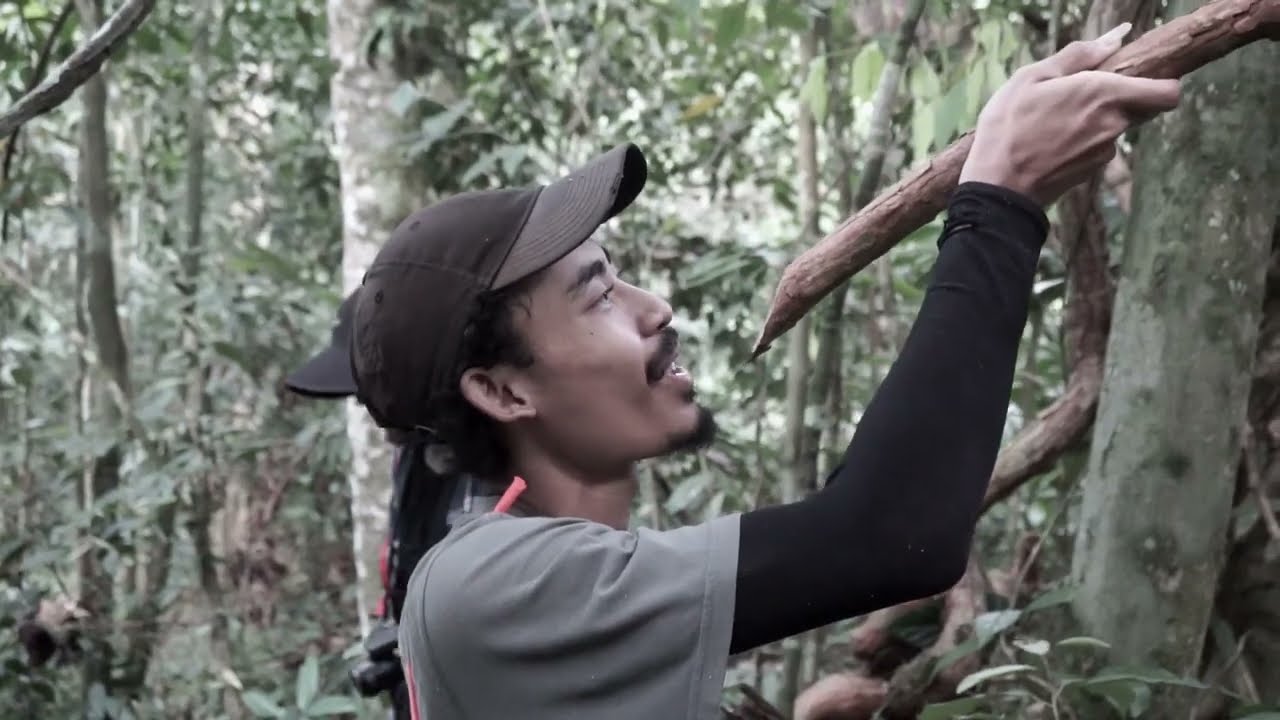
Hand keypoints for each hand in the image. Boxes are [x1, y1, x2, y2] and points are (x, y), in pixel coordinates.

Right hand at [959, 23, 1180, 205]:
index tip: (1143, 79)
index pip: (1167, 92)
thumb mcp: (1032, 77)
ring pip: (1113, 128)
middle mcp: (1114, 123)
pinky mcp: (1092, 171)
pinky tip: (1049, 143)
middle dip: (1115, 100)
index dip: (1164, 84)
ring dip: (1093, 122)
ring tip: (1051, 123)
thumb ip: (1078, 55)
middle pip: (1137, 107)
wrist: (998, 187)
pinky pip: (1096, 147)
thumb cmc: (1008, 127)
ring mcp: (1104, 150)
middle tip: (1075, 98)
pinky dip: (1080, 142)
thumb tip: (1114, 39)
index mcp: (1104, 93)